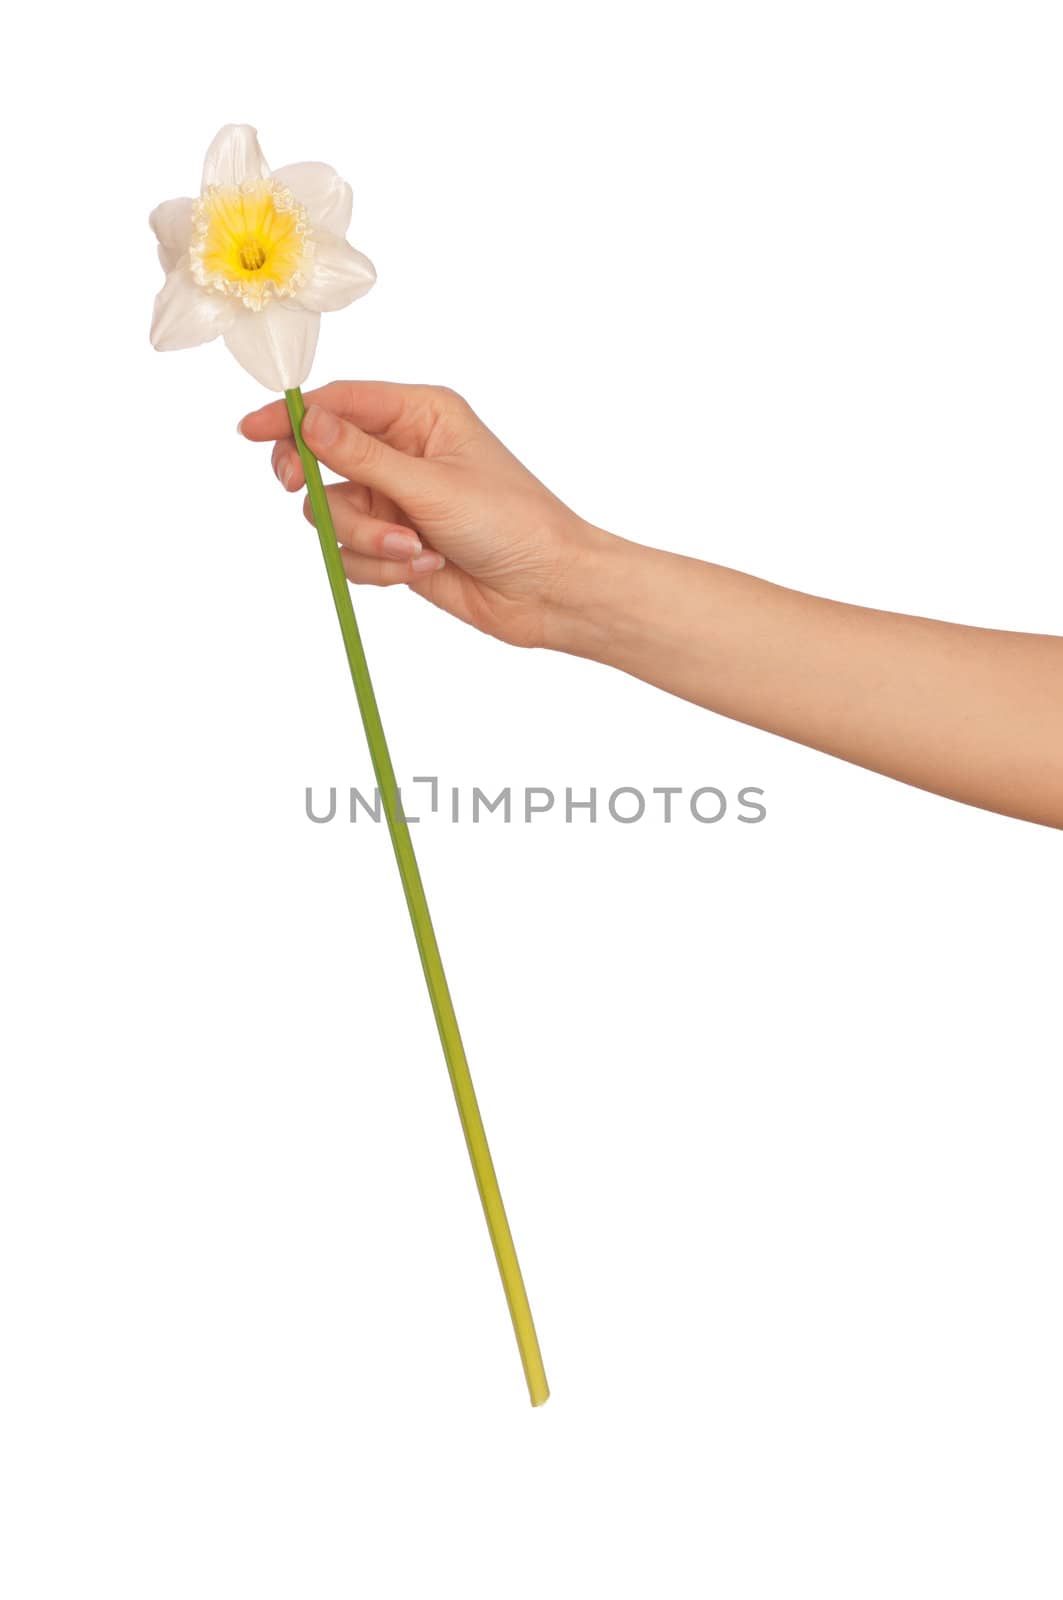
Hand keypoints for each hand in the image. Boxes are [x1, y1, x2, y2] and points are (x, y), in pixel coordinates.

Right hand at [238, 380, 609, 648]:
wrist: (547, 591)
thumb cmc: (512, 524)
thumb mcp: (431, 485)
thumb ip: (362, 456)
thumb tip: (307, 421)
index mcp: (420, 414)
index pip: (339, 404)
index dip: (291, 417)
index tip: (250, 431)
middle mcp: (403, 452)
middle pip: (321, 460)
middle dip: (320, 486)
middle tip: (299, 491)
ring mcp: (396, 501)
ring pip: (334, 515)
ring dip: (368, 541)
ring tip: (416, 550)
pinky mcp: (395, 545)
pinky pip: (351, 555)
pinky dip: (381, 568)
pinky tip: (425, 568)